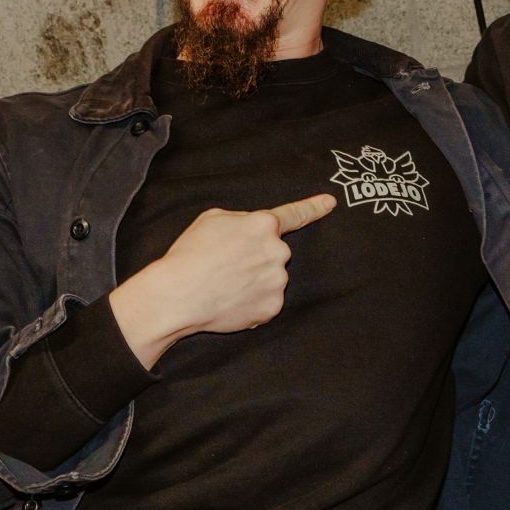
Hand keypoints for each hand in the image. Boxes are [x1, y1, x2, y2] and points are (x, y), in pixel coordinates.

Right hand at [109, 193, 335, 366]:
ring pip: (271, 278)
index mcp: (263, 225)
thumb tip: (252, 230)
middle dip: (256, 258)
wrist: (178, 295)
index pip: (294, 214)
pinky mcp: (272, 307)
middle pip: (274, 252)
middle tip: (226, 266)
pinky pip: (267, 302)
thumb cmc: (190, 254)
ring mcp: (278, 281)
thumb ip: (241, 220)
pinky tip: (231, 301)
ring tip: (224, 285)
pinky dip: (252, 303)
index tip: (330, 202)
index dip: (313, 208)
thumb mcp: (212, 219)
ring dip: (254, 281)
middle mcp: (278, 251)